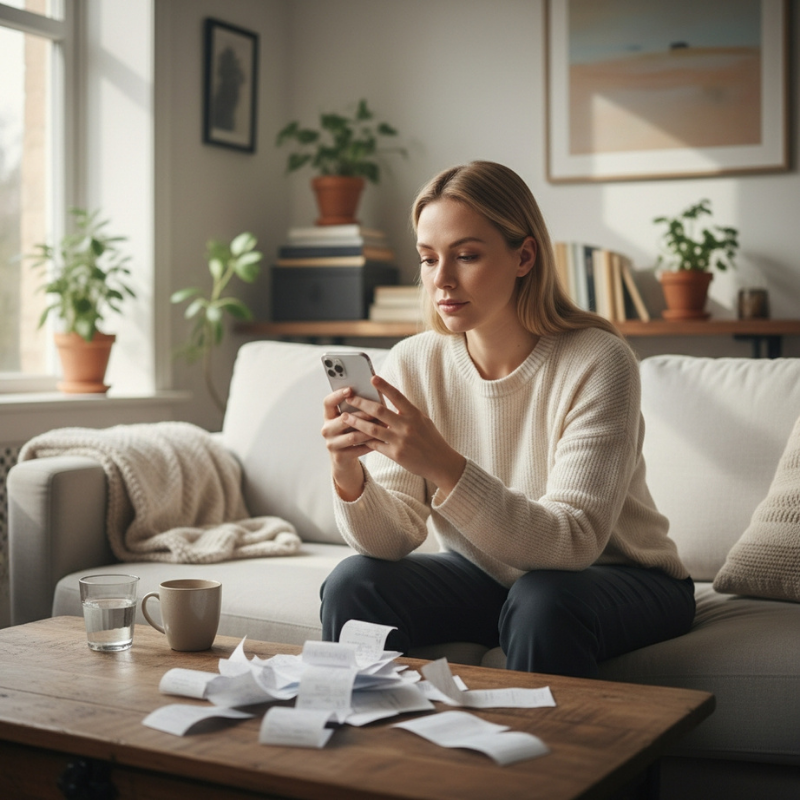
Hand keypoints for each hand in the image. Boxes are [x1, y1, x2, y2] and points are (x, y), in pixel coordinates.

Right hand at [321, 387, 382, 499]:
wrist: (344, 458)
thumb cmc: (351, 432)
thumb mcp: (351, 419)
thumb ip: (357, 408)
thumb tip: (374, 397)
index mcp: (328, 416)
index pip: (328, 402)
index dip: (337, 395)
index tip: (350, 389)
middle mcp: (326, 429)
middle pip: (343, 418)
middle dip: (363, 414)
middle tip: (379, 411)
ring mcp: (331, 444)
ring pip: (353, 436)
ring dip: (370, 431)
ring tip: (384, 426)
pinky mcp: (339, 456)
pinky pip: (358, 449)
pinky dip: (370, 445)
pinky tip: (381, 441)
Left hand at [340, 375, 466, 497]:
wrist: (440, 463)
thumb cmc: (430, 439)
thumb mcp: (422, 420)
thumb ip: (407, 411)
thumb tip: (391, 399)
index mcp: (414, 414)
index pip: (397, 396)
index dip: (384, 386)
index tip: (372, 378)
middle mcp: (407, 425)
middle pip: (379, 411)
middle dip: (361, 403)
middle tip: (349, 397)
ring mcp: (401, 440)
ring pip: (373, 428)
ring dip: (356, 422)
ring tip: (345, 417)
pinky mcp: (395, 454)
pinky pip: (375, 445)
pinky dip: (364, 439)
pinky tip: (354, 435)